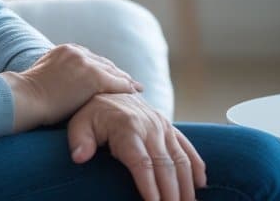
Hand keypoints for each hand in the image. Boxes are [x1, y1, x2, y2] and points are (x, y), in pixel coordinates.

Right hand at [0, 43, 143, 131]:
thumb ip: (55, 72)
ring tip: (136, 87)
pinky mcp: (92, 77)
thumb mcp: (42, 74)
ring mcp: (85, 63)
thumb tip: (58, 83)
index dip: (102, 68)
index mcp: (64, 50)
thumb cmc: (27, 94)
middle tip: (129, 81)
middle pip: (103, 63)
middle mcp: (76, 52)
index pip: (90, 59)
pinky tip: (135, 91)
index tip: (110, 74)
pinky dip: (126, 87)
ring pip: (112, 71)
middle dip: (116, 72)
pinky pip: (115, 82)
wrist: (25, 97)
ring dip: (124, 79)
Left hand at [68, 93, 206, 200]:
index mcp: (127, 127)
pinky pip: (187, 147)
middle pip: (165, 165)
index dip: (149, 185)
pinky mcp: (170, 127)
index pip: (142, 162)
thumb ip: (79, 140)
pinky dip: (196, 165)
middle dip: (172, 192)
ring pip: (181, 159)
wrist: (109, 89)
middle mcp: (150, 127)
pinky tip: (200, 183)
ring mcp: (163, 127)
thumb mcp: (79, 123)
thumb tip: (80, 157)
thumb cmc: (92, 113)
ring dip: (187, 184)